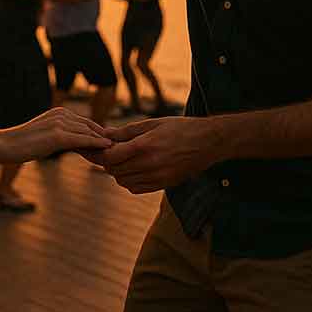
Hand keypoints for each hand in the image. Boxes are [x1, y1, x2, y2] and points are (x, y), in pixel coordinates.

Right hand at [0, 108, 111, 162]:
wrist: (2, 145)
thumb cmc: (20, 144)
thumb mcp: (43, 135)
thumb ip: (59, 135)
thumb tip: (71, 143)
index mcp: (58, 112)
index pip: (85, 122)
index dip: (99, 133)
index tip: (110, 144)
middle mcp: (61, 114)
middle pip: (90, 126)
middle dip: (105, 137)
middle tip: (120, 148)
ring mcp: (59, 123)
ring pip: (89, 133)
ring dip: (104, 142)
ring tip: (118, 151)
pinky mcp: (57, 136)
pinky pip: (83, 140)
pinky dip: (97, 144)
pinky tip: (108, 149)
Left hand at [98, 116, 220, 194]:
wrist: (208, 142)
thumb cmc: (180, 128)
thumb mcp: (153, 123)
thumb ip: (127, 131)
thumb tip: (104, 133)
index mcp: (145, 146)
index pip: (111, 158)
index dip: (102, 153)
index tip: (104, 147)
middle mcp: (150, 164)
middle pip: (115, 171)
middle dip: (109, 162)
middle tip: (113, 152)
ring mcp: (157, 177)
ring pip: (124, 182)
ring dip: (119, 172)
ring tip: (125, 160)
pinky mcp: (163, 185)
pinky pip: (136, 189)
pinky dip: (130, 181)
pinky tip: (136, 169)